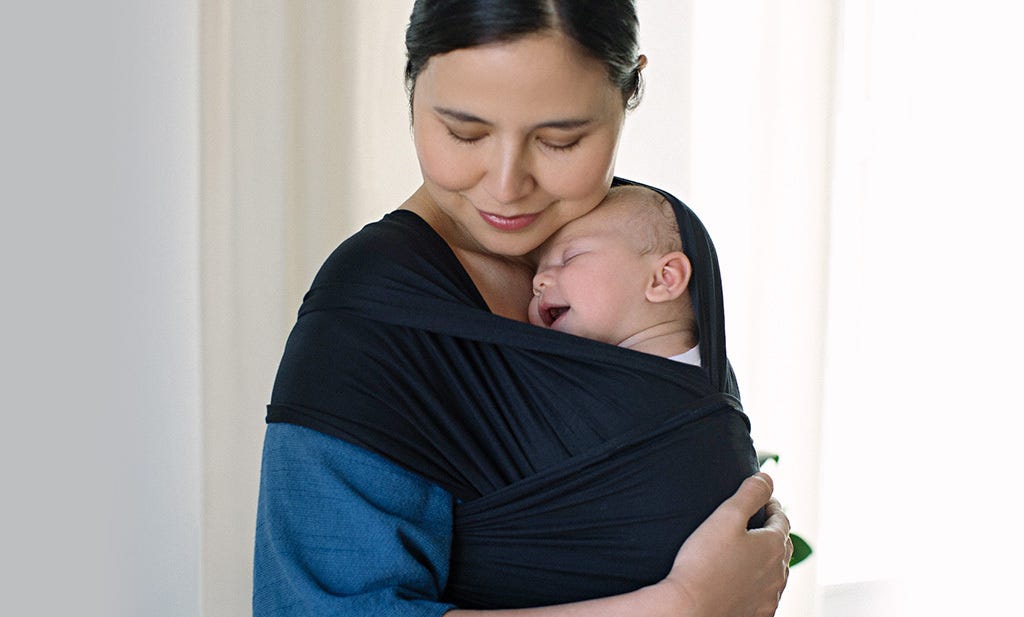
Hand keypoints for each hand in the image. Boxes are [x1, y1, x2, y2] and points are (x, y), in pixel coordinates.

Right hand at [656, 473, 792, 616]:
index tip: (763, 499)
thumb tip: (767, 477)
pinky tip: (745, 582)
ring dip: (767, 559)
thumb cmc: (703, 563)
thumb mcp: (725, 517)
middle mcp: (777, 574)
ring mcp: (768, 598)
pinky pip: (765, 596)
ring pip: (776, 573)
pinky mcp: (757, 614)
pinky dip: (760, 584)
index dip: (772, 505)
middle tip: (758, 521)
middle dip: (772, 530)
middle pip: (782, 546)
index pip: (781, 519)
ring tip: (751, 550)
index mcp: (773, 546)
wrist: (689, 610)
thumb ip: (749, 494)